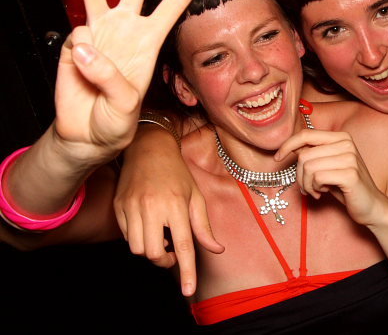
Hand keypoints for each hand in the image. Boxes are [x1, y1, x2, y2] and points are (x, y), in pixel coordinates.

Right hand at [54, 0, 212, 158]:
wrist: (87, 133)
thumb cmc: (115, 122)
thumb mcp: (124, 108)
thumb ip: (109, 78)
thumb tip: (84, 43)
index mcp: (149, 41)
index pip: (174, 2)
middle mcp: (126, 29)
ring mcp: (99, 32)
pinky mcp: (75, 42)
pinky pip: (75, 36)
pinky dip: (78, 53)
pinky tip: (83, 72)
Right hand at [114, 126, 223, 296]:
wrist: (149, 148)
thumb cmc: (177, 173)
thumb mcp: (196, 197)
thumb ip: (204, 227)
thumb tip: (217, 250)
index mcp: (177, 205)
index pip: (183, 246)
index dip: (187, 271)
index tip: (188, 291)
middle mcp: (152, 207)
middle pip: (153, 253)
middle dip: (164, 260)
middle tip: (172, 251)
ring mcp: (132, 207)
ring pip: (136, 249)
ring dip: (149, 250)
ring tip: (159, 235)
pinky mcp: (118, 206)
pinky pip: (125, 236)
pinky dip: (137, 238)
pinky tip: (147, 225)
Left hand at [275, 130, 387, 226]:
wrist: (371, 206)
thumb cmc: (346, 187)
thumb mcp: (327, 166)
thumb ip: (313, 154)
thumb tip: (291, 147)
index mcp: (341, 137)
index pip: (306, 134)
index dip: (287, 145)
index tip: (277, 158)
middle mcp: (346, 143)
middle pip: (304, 154)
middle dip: (299, 175)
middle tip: (307, 187)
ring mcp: (350, 158)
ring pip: (308, 166)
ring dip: (306, 184)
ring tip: (315, 191)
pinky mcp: (350, 174)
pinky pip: (317, 177)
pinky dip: (314, 188)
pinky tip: (322, 193)